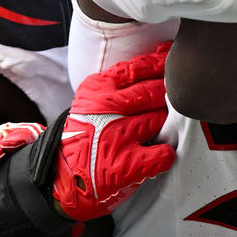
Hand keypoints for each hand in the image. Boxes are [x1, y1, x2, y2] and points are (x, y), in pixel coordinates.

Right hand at [51, 42, 176, 219]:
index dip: (162, 64)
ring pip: (159, 119)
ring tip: (156, 132)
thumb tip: (162, 57)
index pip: (138, 68)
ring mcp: (116, 135)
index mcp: (97, 89)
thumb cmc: (87, 136)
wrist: (63, 179)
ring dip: (164, 126)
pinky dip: (165, 154)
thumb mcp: (92, 101)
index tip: (174, 61)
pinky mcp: (126, 164)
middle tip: (169, 104)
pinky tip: (159, 154)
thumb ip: (121, 83)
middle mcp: (106, 109)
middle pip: (154, 92)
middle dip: (167, 97)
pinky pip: (162, 153)